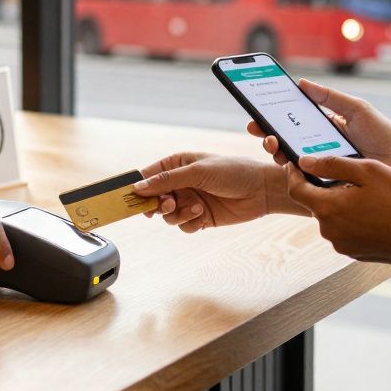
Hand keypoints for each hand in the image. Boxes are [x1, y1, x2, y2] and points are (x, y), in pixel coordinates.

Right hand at [132, 153, 297, 232]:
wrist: (261, 190)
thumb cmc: (232, 171)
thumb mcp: (198, 172)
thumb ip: (166, 180)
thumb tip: (138, 188)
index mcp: (176, 164)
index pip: (147, 176)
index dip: (137, 187)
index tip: (130, 198)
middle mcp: (180, 183)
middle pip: (154, 199)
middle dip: (159, 204)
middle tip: (168, 204)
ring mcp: (189, 200)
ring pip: (168, 216)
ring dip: (178, 214)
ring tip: (196, 207)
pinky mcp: (200, 216)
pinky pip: (183, 225)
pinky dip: (190, 223)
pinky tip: (203, 215)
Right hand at [248, 79, 390, 174]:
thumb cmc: (381, 135)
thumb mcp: (356, 109)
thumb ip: (330, 97)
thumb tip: (302, 83)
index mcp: (322, 127)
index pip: (291, 121)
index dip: (271, 116)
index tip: (257, 110)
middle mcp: (317, 147)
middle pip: (283, 140)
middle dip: (265, 133)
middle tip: (257, 128)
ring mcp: (320, 166)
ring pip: (288, 159)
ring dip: (274, 150)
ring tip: (271, 144)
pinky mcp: (325, 183)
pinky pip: (303, 178)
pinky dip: (291, 170)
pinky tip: (287, 162)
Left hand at [285, 155, 390, 264]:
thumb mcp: (368, 171)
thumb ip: (332, 165)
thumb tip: (305, 162)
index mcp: (329, 209)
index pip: (296, 190)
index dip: (293, 174)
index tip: (296, 163)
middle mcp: (330, 232)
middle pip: (316, 204)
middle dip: (324, 188)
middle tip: (347, 174)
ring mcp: (343, 245)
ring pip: (332, 217)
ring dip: (341, 204)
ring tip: (367, 192)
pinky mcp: (357, 254)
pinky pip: (346, 231)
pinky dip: (353, 219)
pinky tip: (375, 211)